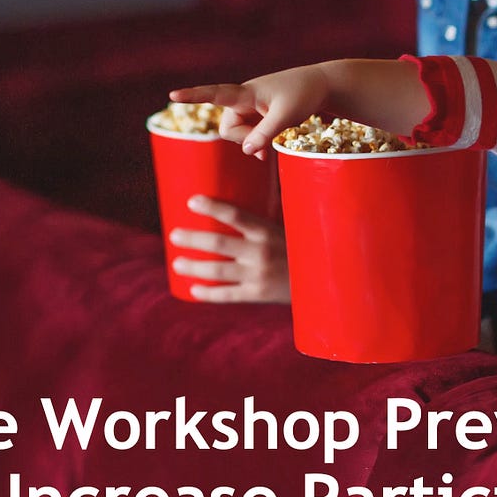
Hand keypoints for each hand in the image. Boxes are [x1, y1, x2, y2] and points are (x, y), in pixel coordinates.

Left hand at [169, 196, 289, 302]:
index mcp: (267, 231)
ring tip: (177, 263)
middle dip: (192, 238)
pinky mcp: (258, 294)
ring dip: (193, 266)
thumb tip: (235, 201)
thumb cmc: (298, 247)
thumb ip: (262, 220)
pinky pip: (227, 295)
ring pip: (217, 271)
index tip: (191, 201)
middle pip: (218, 243)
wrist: (322, 279)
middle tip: (173, 235)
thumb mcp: (285, 228)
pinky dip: (208, 293)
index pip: (235, 215)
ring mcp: (259, 275)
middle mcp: (261, 252)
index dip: (212, 207)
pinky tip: (193, 290)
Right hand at [172, 64, 333, 158]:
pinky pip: (247, 135)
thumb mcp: (287, 116)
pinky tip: (265, 153)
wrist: (320, 86)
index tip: (173, 95)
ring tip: (272, 143)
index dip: (194, 96)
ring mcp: (249, 108)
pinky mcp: (257, 115)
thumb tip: (246, 151)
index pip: (215, 93)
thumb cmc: (304, 95)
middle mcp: (243, 99)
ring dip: (251, 142)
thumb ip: (265, 133)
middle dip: (244, 140)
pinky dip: (255, 144)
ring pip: (237, 134)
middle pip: (229, 129)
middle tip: (267, 145)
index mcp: (247, 92)